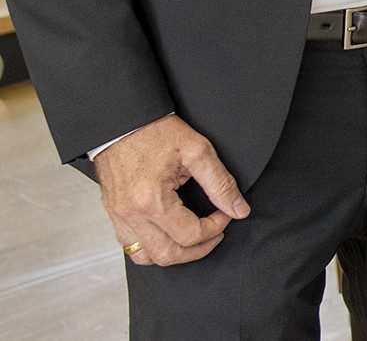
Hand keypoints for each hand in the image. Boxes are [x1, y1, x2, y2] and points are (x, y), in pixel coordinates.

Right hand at [93, 115, 248, 266]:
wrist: (122, 122)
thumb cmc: (156, 132)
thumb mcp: (197, 150)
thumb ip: (220, 183)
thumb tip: (239, 209)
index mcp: (151, 200)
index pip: (189, 234)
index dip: (216, 227)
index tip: (225, 213)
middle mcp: (131, 215)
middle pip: (167, 255)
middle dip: (198, 249)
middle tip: (215, 232)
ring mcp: (118, 217)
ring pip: (146, 257)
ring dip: (174, 253)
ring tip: (194, 237)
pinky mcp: (113, 215)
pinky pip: (131, 247)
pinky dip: (152, 248)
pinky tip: (169, 233)